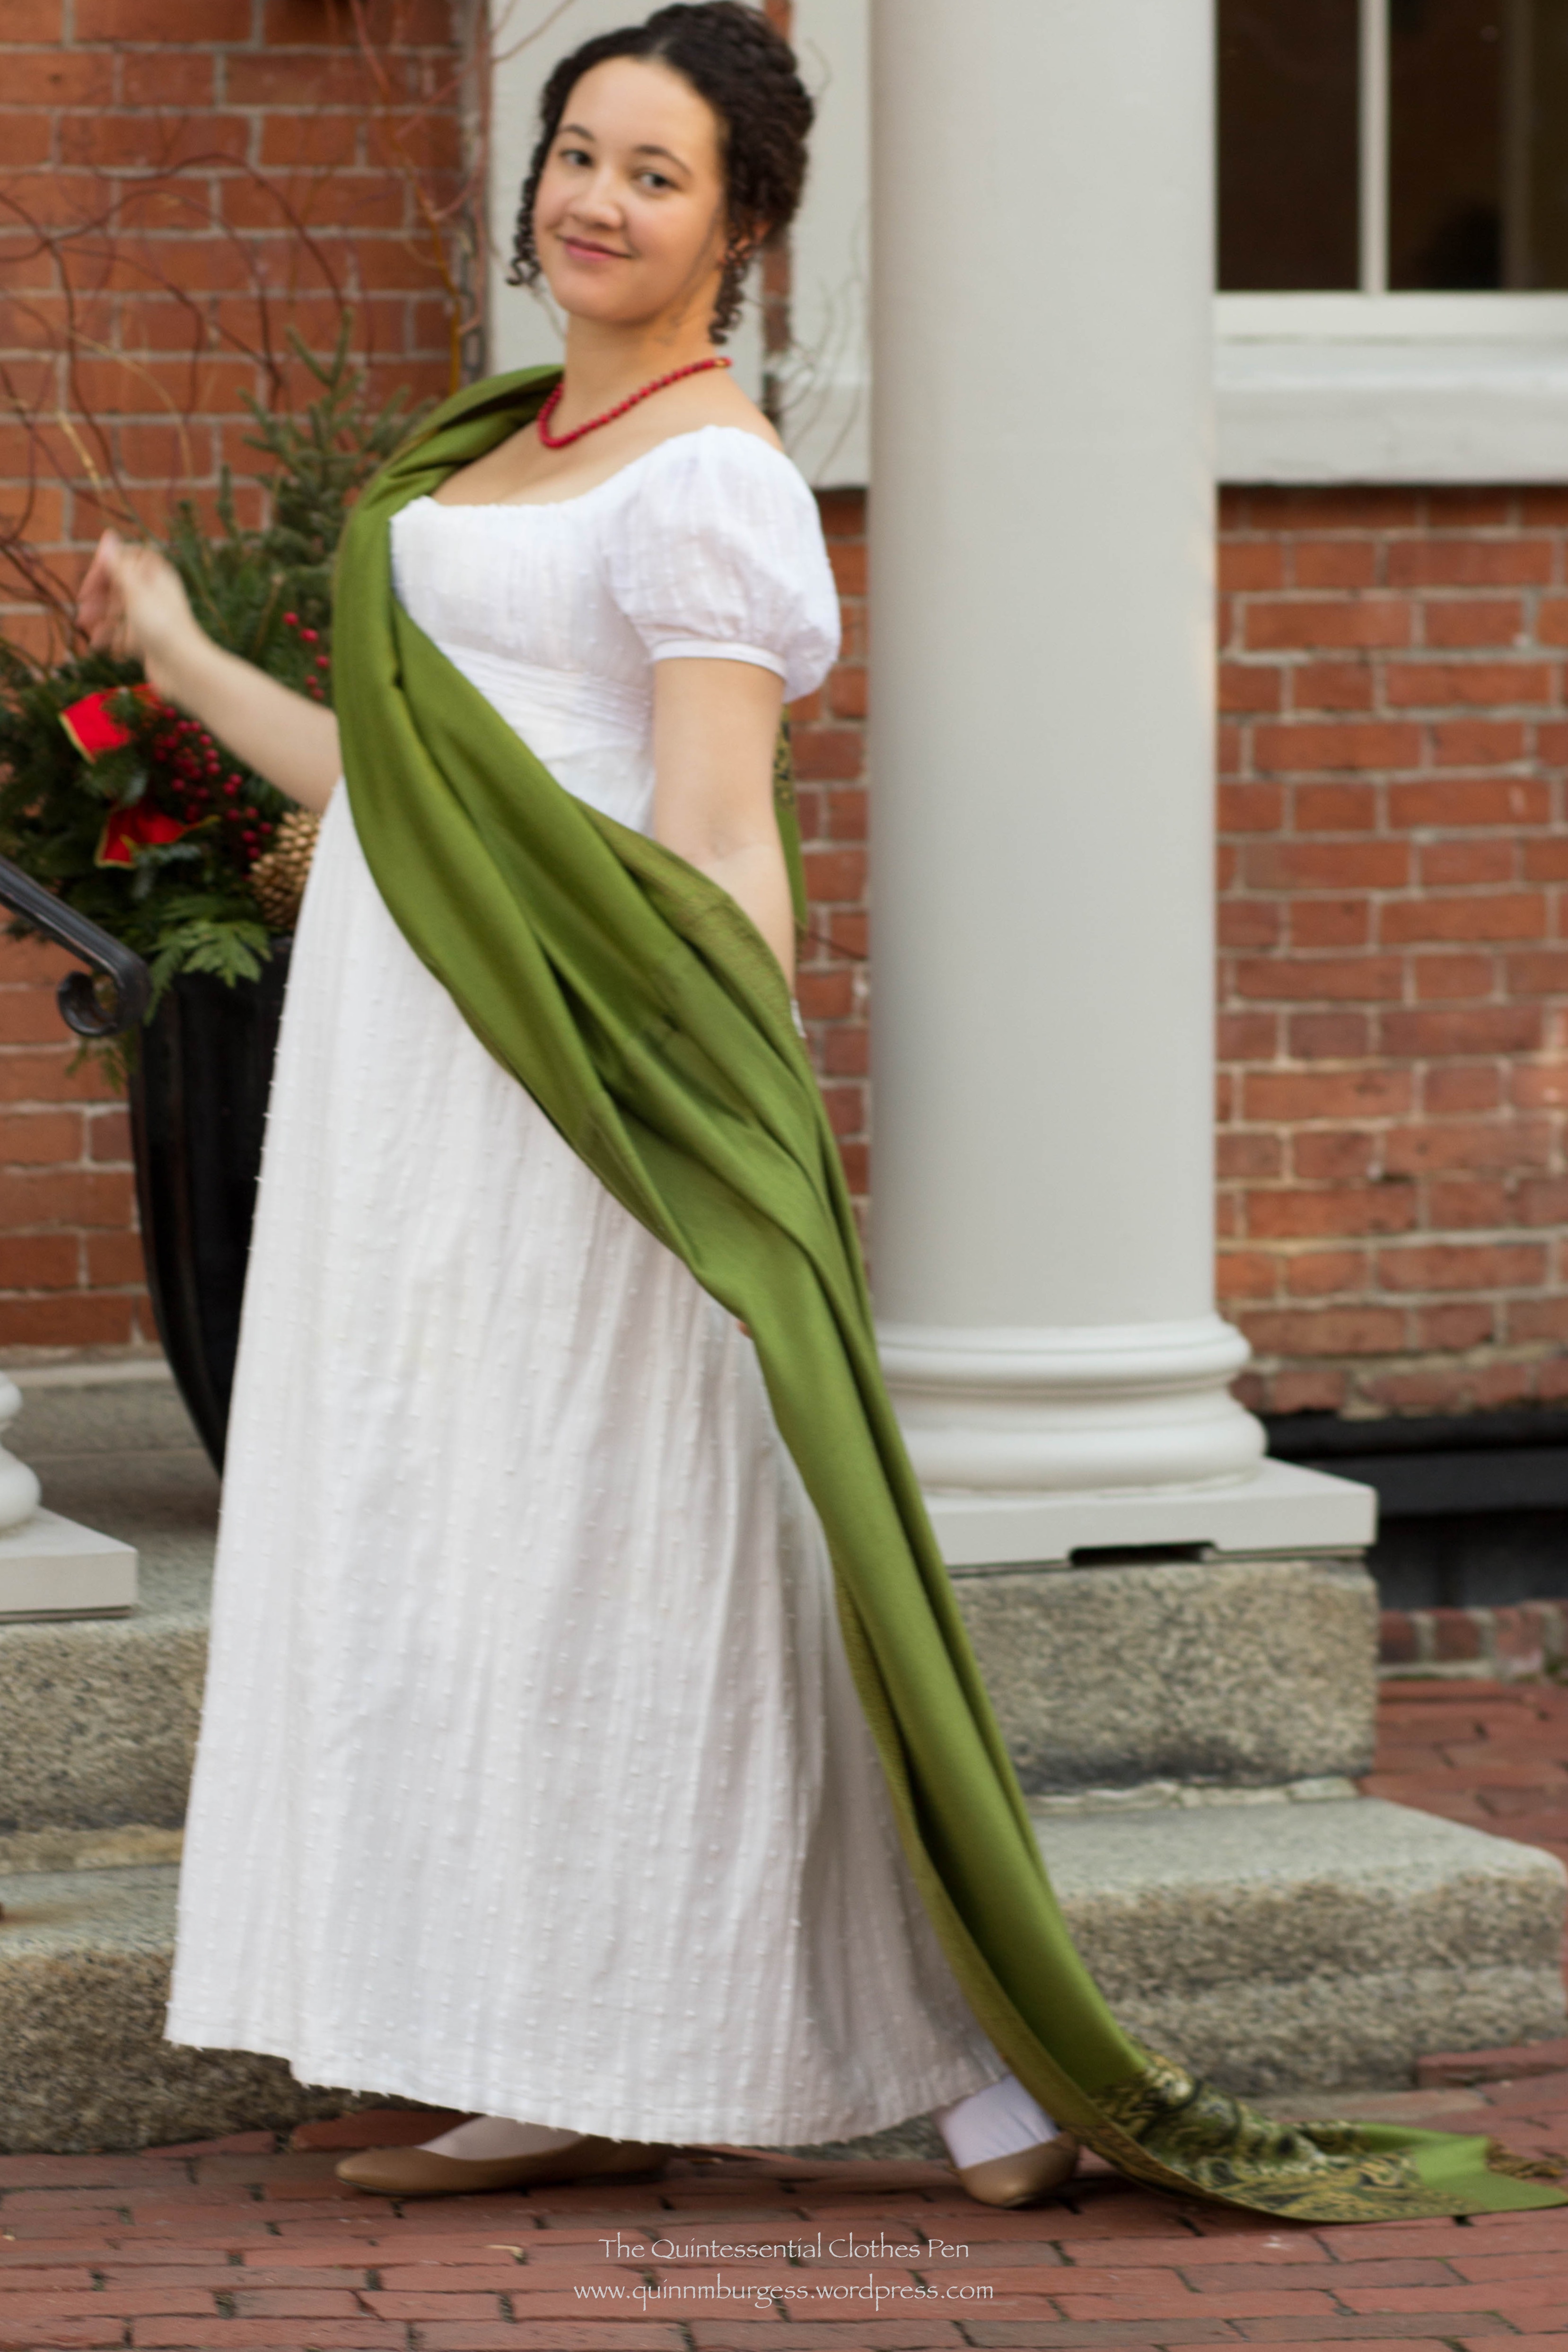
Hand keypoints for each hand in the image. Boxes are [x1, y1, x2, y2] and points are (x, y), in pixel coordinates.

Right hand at [77, 530, 200, 699]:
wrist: (184, 669)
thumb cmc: (163, 627)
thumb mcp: (136, 592)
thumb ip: (119, 566)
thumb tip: (108, 536)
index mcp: (157, 575)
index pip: (125, 559)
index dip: (105, 567)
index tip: (92, 582)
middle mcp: (155, 593)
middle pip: (119, 585)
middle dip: (99, 596)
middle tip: (83, 610)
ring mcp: (151, 617)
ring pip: (119, 610)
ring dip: (100, 617)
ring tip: (84, 627)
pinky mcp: (148, 639)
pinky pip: (123, 632)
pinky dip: (110, 636)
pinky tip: (98, 645)